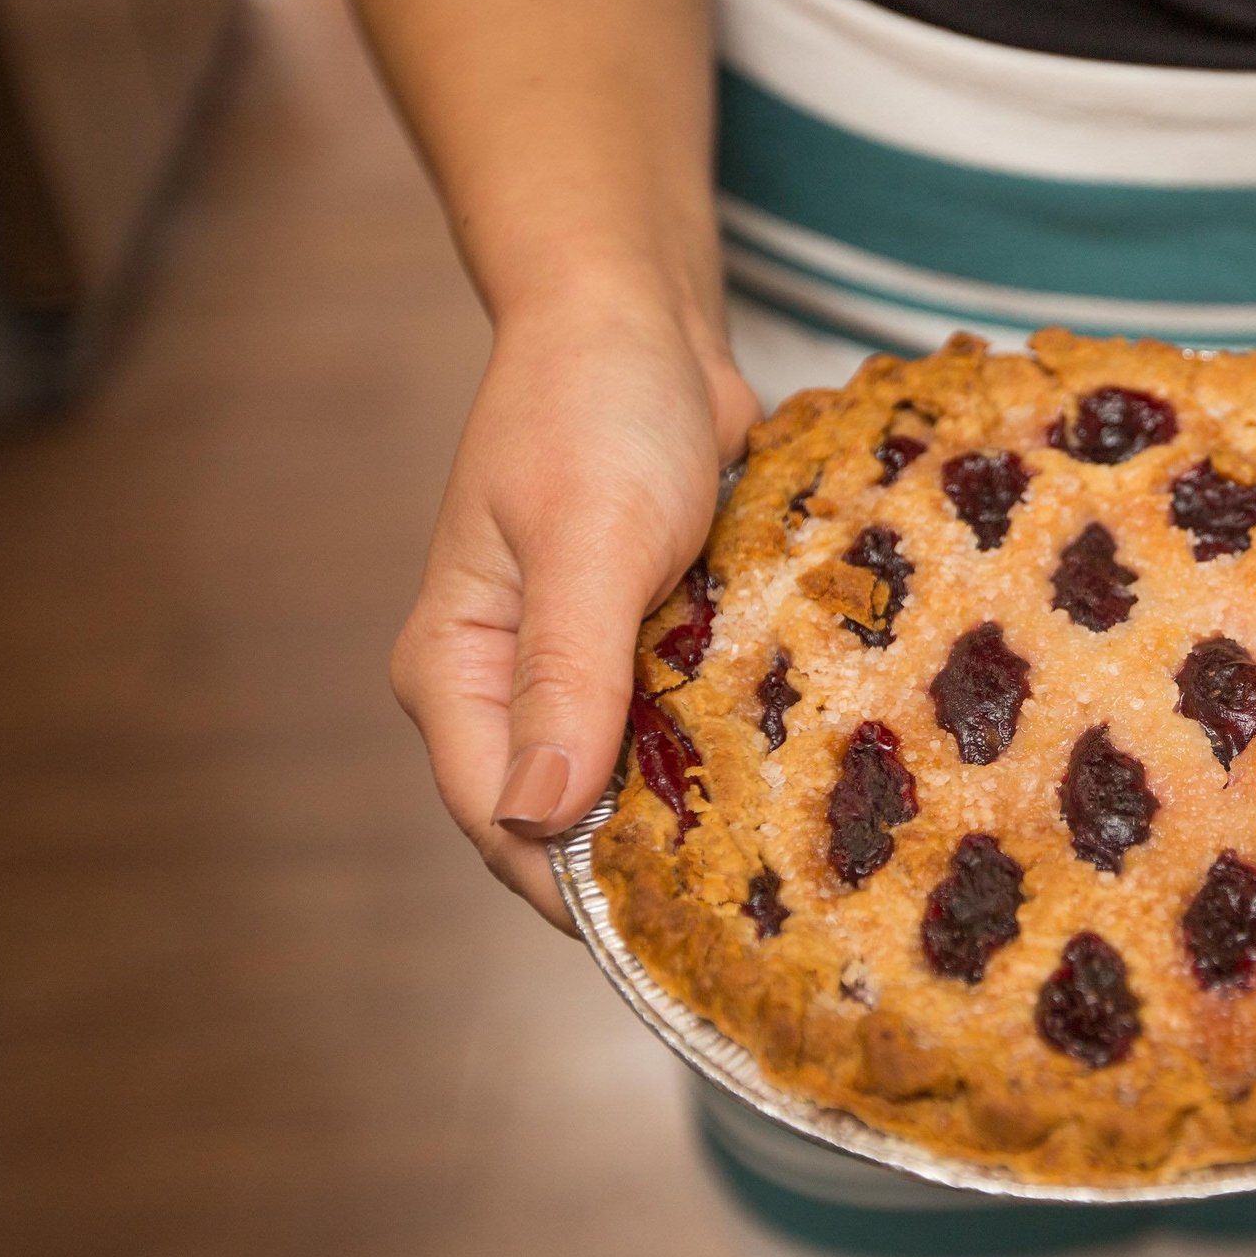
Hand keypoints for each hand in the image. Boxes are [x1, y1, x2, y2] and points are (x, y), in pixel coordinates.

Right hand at [392, 294, 758, 929]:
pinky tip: (798, 789)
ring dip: (696, 819)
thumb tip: (540, 815)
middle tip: (753, 921)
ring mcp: (579, 670)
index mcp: (457, 671)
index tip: (676, 935)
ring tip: (787, 876)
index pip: (501, 822)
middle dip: (644, 868)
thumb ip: (566, 673)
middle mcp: (509, 686)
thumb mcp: (584, 537)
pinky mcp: (645, 646)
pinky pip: (681, 728)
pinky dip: (727, 756)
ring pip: (630, 784)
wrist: (640, 320)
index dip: (579, 889)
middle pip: (565, 820)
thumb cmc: (596, 408)